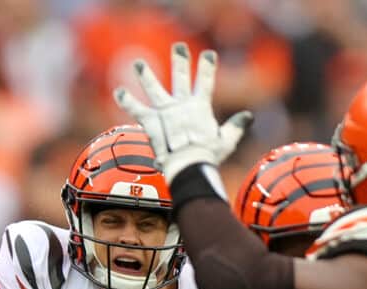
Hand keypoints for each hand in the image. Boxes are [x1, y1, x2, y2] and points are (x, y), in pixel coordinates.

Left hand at [114, 42, 251, 181]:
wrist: (188, 164)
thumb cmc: (208, 156)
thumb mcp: (227, 141)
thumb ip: (236, 126)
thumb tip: (247, 116)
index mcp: (200, 107)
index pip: (206, 81)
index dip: (207, 67)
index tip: (208, 54)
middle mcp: (181, 105)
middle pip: (179, 77)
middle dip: (180, 60)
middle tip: (179, 46)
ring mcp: (165, 112)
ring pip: (154, 88)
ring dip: (146, 75)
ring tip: (139, 63)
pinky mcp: (151, 122)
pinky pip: (136, 109)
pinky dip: (127, 101)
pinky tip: (119, 91)